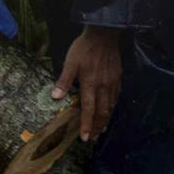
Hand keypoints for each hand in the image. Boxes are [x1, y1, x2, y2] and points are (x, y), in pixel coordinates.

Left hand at [53, 26, 123, 141]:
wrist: (104, 35)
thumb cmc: (84, 48)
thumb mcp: (70, 62)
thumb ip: (64, 81)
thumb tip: (55, 97)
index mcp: (90, 84)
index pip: (89, 110)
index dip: (87, 125)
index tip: (85, 138)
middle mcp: (103, 87)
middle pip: (103, 112)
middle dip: (98, 127)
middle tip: (94, 137)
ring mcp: (113, 83)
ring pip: (111, 107)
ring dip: (106, 119)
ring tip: (101, 129)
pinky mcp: (118, 79)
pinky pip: (116, 98)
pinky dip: (112, 108)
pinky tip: (109, 110)